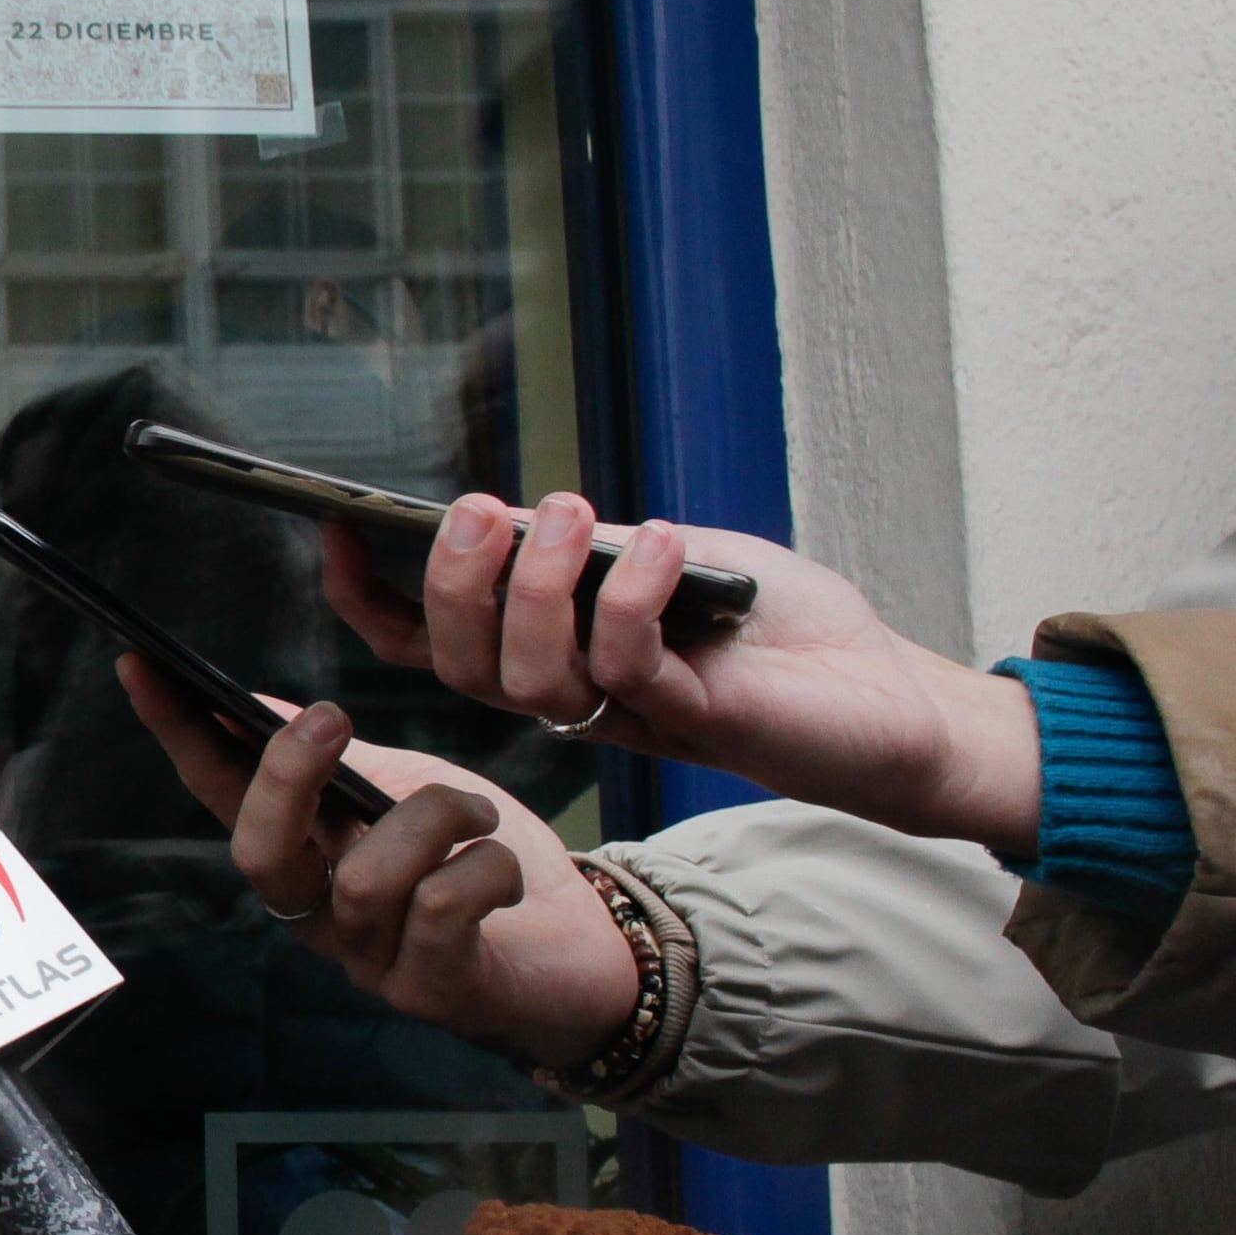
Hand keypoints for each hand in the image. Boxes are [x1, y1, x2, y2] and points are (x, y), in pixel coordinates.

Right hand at [121, 670, 635, 1075]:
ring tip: (480, 817)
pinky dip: (485, 868)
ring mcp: (371, 960)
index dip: (180, 734)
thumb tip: (256, 704)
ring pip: (369, 875)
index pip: (222, 795)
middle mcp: (321, 916)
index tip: (143, 664)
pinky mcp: (434, 990)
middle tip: (332, 716)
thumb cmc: (486, 866)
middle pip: (260, 852)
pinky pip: (443, 906)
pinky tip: (504, 870)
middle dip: (288, 777)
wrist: (587, 951)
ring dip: (438, 821)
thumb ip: (340, 765)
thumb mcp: (410, 793)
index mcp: (308, 857)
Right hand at [321, 505, 1040, 856]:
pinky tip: (663, 546)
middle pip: (461, 664)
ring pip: (527, 677)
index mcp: (555, 652)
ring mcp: (626, 716)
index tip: (341, 532)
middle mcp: (575, 694)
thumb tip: (526, 519)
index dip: (374, 599)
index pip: (434, 642)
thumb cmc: (788, 628)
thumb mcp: (677, 557)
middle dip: (451, 584)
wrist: (894, 694)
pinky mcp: (688, 723)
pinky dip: (631, 598)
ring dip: (538, 587)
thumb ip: (601, 547)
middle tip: (482, 512)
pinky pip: (625, 667)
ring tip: (576, 515)